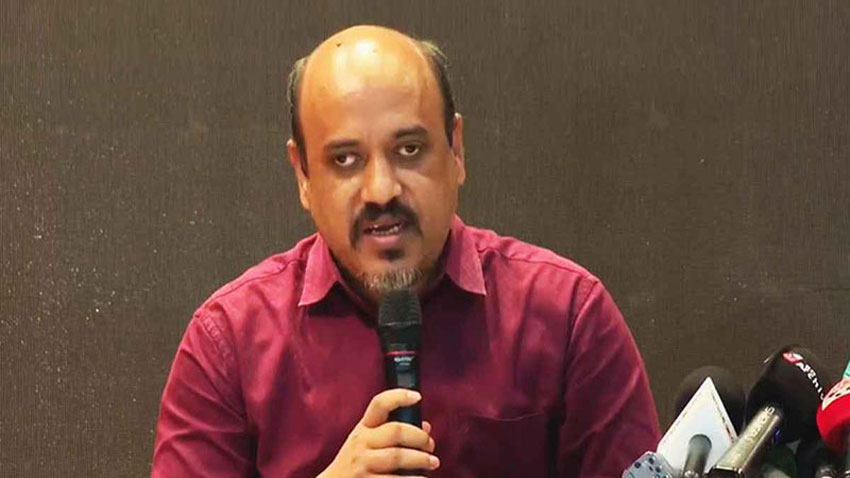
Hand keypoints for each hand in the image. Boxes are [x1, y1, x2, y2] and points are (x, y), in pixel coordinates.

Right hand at [318, 389, 438, 477]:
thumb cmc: (356, 461)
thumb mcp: (368, 441)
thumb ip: (393, 432)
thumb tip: (425, 427)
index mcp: (364, 428)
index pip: (379, 404)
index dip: (398, 397)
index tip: (417, 396)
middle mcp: (361, 442)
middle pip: (395, 431)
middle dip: (419, 437)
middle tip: (430, 445)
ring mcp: (362, 463)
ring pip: (396, 456)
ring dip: (420, 459)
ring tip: (433, 462)